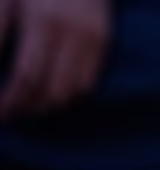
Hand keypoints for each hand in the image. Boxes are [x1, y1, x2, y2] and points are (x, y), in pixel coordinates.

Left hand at [0, 0, 111, 119]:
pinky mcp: (103, 41)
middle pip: (49, 90)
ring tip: (28, 105)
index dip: (9, 100)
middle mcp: (69, 32)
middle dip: (25, 107)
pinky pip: (87, 82)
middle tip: (9, 114)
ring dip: (46, 105)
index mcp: (40, 19)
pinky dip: (68, 93)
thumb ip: (0, 30)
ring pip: (70, 91)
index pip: (25, 76)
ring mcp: (89, 38)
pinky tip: (51, 91)